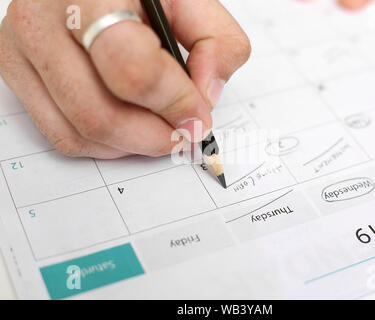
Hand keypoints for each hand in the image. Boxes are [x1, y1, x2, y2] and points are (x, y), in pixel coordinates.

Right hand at [0, 0, 250, 158]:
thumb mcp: (190, 0)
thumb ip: (217, 43)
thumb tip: (204, 99)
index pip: (130, 67)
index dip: (172, 102)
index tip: (197, 117)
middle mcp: (43, 20)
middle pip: (100, 114)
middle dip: (153, 137)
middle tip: (182, 134)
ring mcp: (22, 50)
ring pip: (80, 133)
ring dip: (132, 145)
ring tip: (159, 129)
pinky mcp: (16, 73)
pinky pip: (63, 136)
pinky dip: (105, 145)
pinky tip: (129, 127)